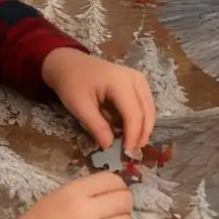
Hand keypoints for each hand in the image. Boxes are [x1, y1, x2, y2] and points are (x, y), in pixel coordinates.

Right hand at [0, 172, 133, 218]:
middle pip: (125, 201)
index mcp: (73, 191)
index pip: (113, 180)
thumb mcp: (52, 200)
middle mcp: (86, 209)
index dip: (117, 188)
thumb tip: (107, 195)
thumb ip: (80, 195)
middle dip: (122, 208)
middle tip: (112, 216)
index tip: (113, 196)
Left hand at [42, 47, 156, 153]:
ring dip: (143, 128)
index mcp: (120, 82)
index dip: (132, 135)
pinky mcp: (137, 82)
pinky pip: (144, 104)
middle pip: (146, 111)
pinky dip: (140, 119)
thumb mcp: (80, 107)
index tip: (126, 154)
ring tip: (132, 144)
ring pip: (149, 108)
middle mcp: (135, 79)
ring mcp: (138, 79)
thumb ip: (97, 126)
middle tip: (131, 153)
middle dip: (141, 134)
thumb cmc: (72, 83)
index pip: (133, 114)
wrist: (70, 64)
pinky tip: (129, 130)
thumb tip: (109, 146)